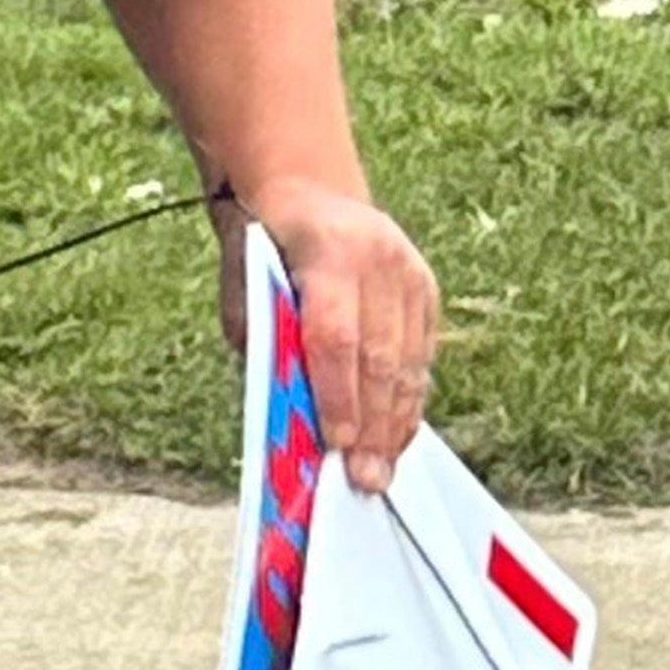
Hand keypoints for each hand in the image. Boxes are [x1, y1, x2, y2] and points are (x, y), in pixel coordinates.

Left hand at [252, 178, 439, 490]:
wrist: (305, 191)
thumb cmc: (262, 250)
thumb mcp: (244, 288)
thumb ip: (266, 343)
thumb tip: (291, 414)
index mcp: (327, 250)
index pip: (336, 338)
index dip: (338, 396)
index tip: (339, 446)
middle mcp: (378, 258)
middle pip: (380, 356)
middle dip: (374, 425)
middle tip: (367, 478)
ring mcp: (409, 270)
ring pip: (409, 359)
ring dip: (398, 421)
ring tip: (385, 468)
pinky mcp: (425, 285)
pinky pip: (423, 351)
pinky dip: (411, 396)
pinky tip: (400, 433)